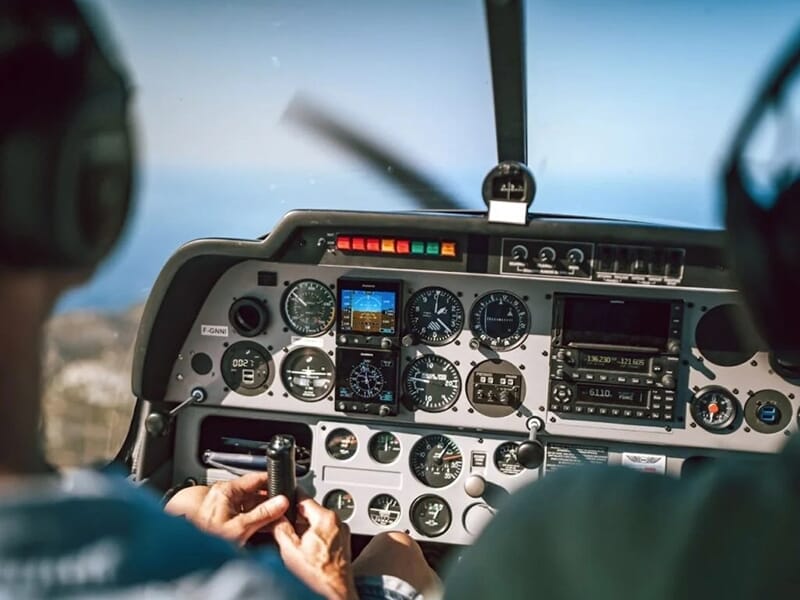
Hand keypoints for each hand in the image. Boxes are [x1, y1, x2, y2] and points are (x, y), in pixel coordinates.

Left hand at [166, 472, 288, 545]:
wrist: (188, 554)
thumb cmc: (206, 539)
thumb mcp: (240, 527)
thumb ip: (263, 513)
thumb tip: (281, 502)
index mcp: (226, 490)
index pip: (255, 478)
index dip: (272, 481)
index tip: (285, 485)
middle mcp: (223, 494)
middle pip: (253, 492)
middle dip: (269, 499)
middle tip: (284, 507)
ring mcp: (222, 505)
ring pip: (249, 503)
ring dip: (262, 511)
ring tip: (276, 519)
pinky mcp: (221, 517)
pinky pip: (242, 512)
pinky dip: (253, 518)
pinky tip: (262, 527)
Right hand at [271, 489, 355, 599]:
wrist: (334, 593)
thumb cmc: (317, 576)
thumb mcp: (290, 549)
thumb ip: (281, 528)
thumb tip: (276, 518)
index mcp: (326, 517)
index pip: (304, 498)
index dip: (289, 499)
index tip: (281, 500)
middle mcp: (338, 522)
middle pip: (312, 511)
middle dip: (297, 518)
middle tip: (284, 527)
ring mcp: (343, 533)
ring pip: (319, 523)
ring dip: (306, 529)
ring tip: (296, 543)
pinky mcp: (344, 544)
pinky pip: (327, 534)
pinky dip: (316, 538)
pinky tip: (308, 551)